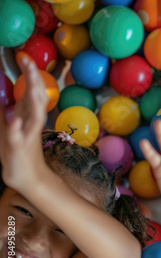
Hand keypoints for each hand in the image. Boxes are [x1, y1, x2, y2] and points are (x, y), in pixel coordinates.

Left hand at [0, 56, 47, 189]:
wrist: (26, 176)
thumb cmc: (15, 151)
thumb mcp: (5, 126)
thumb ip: (3, 110)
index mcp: (28, 115)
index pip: (31, 90)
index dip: (29, 74)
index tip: (24, 57)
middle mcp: (31, 121)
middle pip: (37, 98)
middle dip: (34, 80)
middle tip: (29, 62)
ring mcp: (28, 134)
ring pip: (35, 115)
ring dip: (34, 100)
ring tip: (33, 85)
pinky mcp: (21, 147)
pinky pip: (20, 137)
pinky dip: (18, 129)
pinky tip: (16, 121)